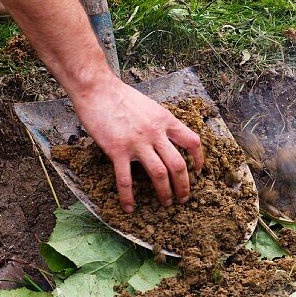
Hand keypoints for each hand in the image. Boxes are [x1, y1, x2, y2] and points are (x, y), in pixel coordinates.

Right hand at [73, 77, 203, 212]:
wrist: (97, 89)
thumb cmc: (120, 96)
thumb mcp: (150, 106)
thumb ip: (160, 123)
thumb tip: (167, 138)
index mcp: (166, 120)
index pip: (192, 141)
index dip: (198, 159)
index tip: (197, 171)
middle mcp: (156, 133)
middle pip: (178, 164)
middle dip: (184, 185)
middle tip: (184, 198)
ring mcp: (137, 143)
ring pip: (159, 174)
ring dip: (165, 192)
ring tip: (167, 203)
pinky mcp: (117, 151)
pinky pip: (125, 180)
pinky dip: (128, 197)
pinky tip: (130, 207)